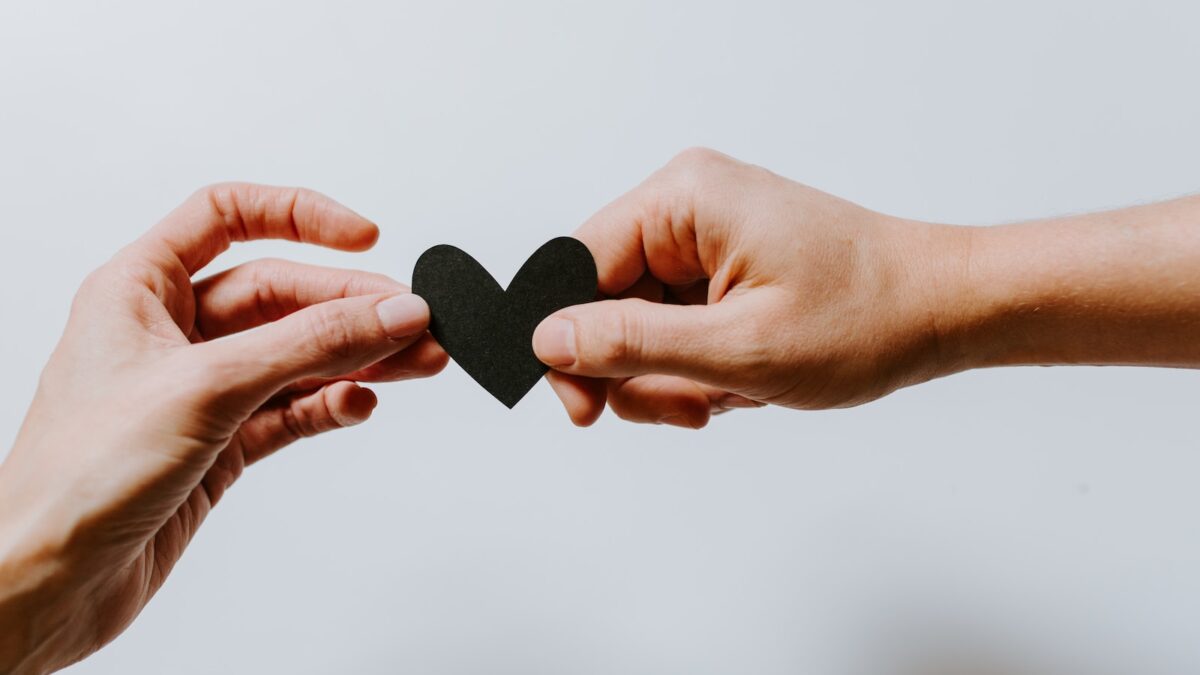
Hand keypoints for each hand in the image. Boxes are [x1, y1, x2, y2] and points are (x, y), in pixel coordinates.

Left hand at [0, 184, 446, 672]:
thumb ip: (309, 345)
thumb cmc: (77, 476)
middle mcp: (172, 332)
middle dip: (352, 306)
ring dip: (358, 357)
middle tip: (414, 322)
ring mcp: (201, 389)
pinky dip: (331, 405)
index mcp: (140, 288)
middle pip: (281, 294)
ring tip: (417, 361)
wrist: (49, 582)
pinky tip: (358, 404)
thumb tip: (389, 310)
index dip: (299, 216)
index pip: (228, 215)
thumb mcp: (207, 386)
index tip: (364, 237)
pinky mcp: (222, 442)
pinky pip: (293, 408)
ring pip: (297, 354)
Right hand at [531, 148, 955, 427]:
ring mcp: (706, 237)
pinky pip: (675, 327)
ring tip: (729, 394)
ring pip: (639, 325)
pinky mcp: (723, 267)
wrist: (944, 311)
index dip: (568, 343)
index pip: (574, 267)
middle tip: (688, 407)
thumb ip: (632, 344)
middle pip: (604, 302)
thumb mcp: (739, 347)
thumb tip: (547, 340)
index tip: (584, 409)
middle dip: (637, 370)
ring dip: (673, 377)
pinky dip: (698, 368)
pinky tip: (742, 381)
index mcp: (683, 199)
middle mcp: (687, 207)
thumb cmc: (866, 317)